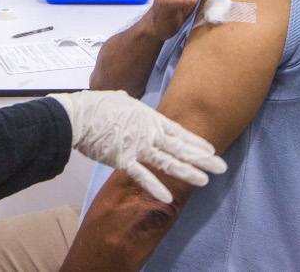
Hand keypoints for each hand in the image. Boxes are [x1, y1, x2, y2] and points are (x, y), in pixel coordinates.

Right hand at [50, 90, 226, 202]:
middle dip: (202, 159)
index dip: (196, 142)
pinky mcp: (122, 159)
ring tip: (205, 181)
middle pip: (180, 147)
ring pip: (168, 162)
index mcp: (149, 118)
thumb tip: (136, 108)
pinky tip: (168, 198)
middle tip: (221, 167)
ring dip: (187, 172)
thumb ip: (135, 109)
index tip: (211, 150)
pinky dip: (155, 187)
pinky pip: (142, 176)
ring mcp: (137, 147)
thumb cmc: (96, 106)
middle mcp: (148, 133)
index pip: (179, 132)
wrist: (77, 116)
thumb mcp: (123, 101)